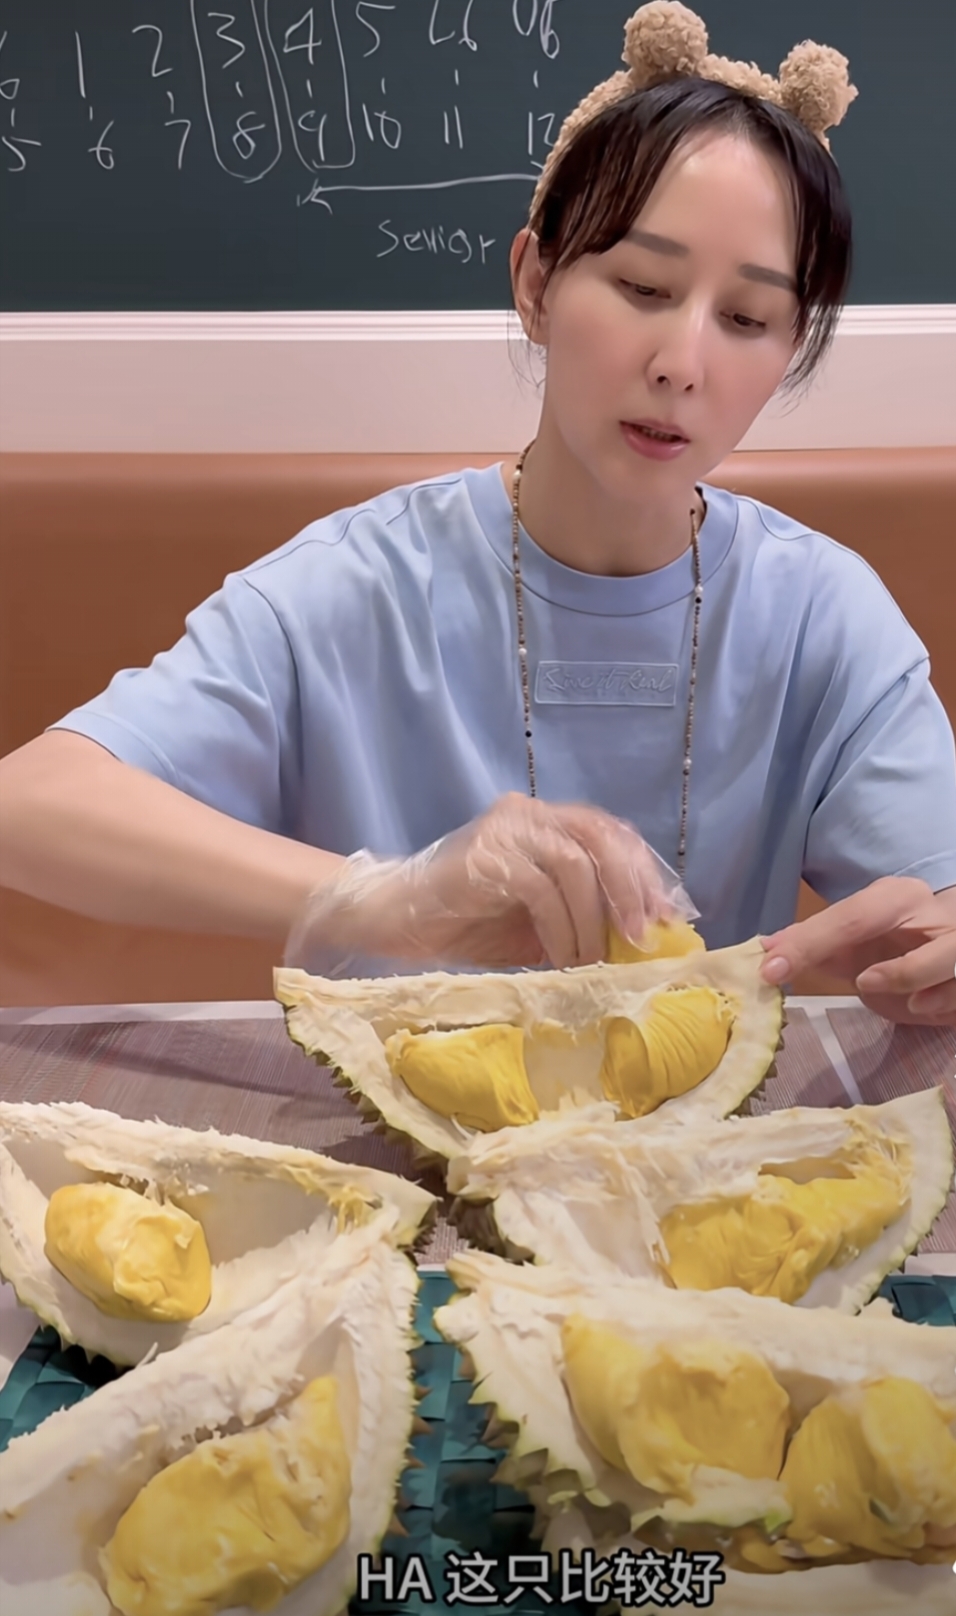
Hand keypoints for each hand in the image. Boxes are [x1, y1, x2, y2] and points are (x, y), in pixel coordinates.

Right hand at [286, 793, 684, 973]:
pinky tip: (563, 957)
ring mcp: (505, 829)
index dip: (643, 871)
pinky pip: (541, 889)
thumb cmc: (465, 925)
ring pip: (575, 863)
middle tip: (642, 937)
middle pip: (600, 835)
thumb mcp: (538, 921)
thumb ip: (580, 915)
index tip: (666, 917)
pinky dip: (562, 928)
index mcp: (544, 822)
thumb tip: (638, 940)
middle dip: (630, 888)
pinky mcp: (486, 855)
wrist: (392, 921)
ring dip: (593, 919)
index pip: (609, 831)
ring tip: (594, 959)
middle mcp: (527, 813)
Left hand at [759, 877, 955, 1025]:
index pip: (852, 917)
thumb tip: (765, 950)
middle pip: (922, 936)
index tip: (772, 971)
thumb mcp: (850, 942)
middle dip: (902, 972)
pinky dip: (945, 1005)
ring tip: (911, 1004)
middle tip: (865, 983)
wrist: (940, 944)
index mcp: (897, 897)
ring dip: (929, 985)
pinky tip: (926, 1009)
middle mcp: (936, 913)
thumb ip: (812, 944)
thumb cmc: (891, 944)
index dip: (809, 944)